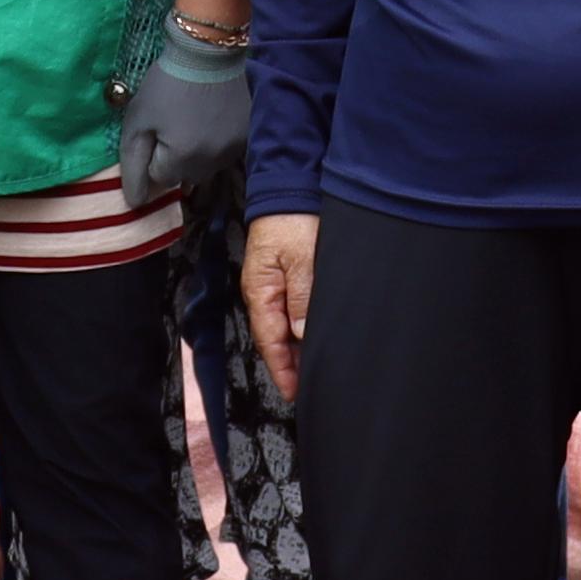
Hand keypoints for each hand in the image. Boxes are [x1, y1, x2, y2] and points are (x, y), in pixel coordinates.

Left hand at [117, 21, 252, 209]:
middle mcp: (212, 163)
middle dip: (174, 157)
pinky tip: (212, 118)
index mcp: (182, 159)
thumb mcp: (139, 119)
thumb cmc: (168, 82)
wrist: (210, 51)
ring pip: (206, 167)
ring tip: (194, 119)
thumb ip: (133, 164)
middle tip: (174, 122)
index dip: (152, 154)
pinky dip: (216, 142)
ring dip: (196, 152)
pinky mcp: (248, 138)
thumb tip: (135, 203)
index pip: (159, 179)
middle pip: (184, 177)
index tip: (156, 127)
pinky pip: (225, 153)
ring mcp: (234, 151)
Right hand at [242, 213, 320, 395]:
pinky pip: (292, 310)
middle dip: (292, 365)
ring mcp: (274, 285)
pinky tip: (316, 335)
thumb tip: (301, 333)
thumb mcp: (301, 259)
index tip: (297, 392)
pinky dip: (302, 328)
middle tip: (314, 387)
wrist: (290, 187)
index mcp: (262, 291)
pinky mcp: (286, 276)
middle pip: (276, 338)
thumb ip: (302, 297)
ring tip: (318, 368)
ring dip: (299, 348)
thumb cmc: (292, 220)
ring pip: (285, 327)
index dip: (283, 369)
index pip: (270, 340)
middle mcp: (265, 293)